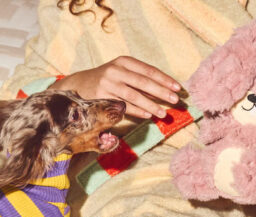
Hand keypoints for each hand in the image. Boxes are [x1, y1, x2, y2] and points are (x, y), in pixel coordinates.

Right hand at [51, 56, 180, 118]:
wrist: (77, 85)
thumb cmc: (106, 80)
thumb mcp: (120, 72)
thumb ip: (138, 78)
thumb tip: (163, 90)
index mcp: (124, 61)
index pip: (149, 70)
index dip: (164, 79)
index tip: (178, 88)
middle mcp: (116, 70)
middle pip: (143, 82)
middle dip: (161, 92)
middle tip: (175, 101)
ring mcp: (108, 83)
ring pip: (134, 95)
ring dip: (150, 105)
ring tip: (163, 113)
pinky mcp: (101, 97)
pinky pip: (123, 105)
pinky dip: (137, 111)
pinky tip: (148, 115)